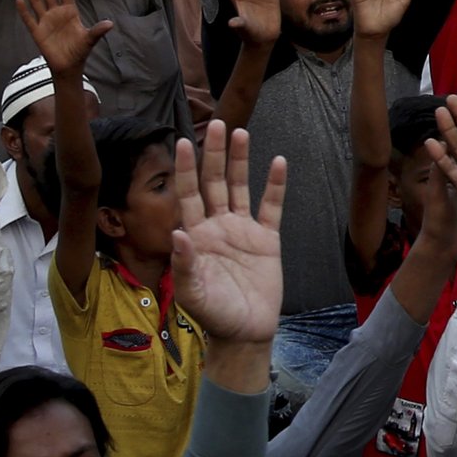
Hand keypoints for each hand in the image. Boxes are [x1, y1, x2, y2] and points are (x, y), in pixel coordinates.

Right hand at [16, 0, 112, 77]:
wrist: (69, 66)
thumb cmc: (80, 50)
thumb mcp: (90, 39)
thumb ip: (97, 31)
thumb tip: (110, 23)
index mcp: (70, 12)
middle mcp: (56, 13)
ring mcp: (46, 21)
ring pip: (37, 2)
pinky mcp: (37, 32)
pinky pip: (29, 19)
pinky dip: (24, 10)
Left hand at [171, 123, 285, 343]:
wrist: (246, 332)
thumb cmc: (214, 315)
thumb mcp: (193, 293)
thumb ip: (184, 263)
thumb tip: (178, 232)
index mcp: (197, 235)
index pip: (188, 194)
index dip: (184, 169)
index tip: (180, 142)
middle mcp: (218, 226)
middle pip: (215, 182)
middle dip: (214, 154)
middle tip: (216, 123)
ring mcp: (243, 230)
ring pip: (240, 187)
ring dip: (240, 161)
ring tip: (241, 133)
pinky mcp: (267, 238)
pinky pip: (271, 206)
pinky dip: (275, 185)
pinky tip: (278, 163)